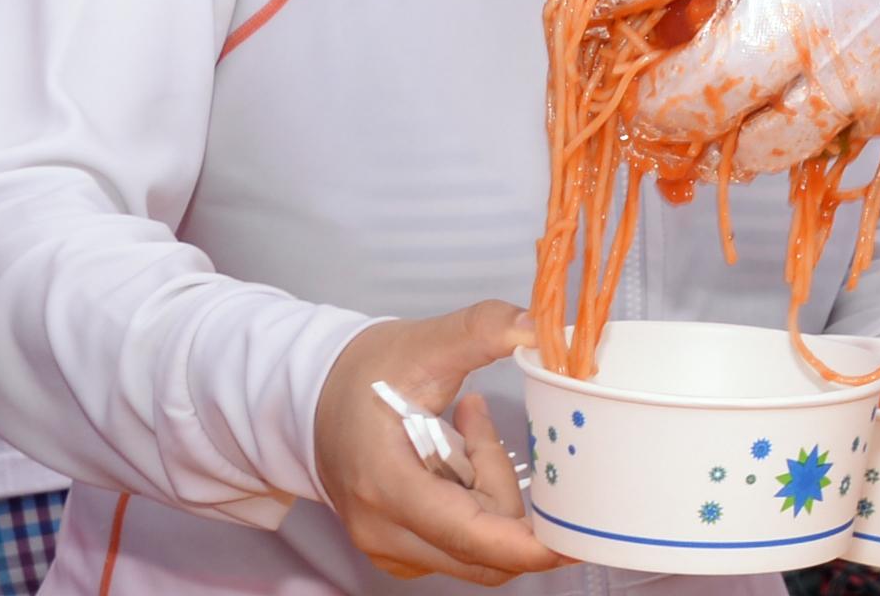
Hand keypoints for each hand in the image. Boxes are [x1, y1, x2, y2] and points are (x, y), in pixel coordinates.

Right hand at [313, 303, 562, 583]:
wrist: (311, 397)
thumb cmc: (363, 372)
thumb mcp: (424, 342)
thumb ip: (485, 328)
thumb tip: (538, 328)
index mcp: (386, 483)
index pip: (466, 533)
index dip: (522, 545)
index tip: (568, 544)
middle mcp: (383, 530)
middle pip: (482, 544)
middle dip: (504, 488)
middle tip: (479, 425)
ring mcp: (387, 548)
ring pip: (475, 549)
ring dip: (488, 493)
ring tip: (461, 434)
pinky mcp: (398, 551)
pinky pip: (459, 548)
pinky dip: (474, 507)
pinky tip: (453, 461)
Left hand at [608, 0, 879, 175]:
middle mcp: (799, 15)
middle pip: (684, 95)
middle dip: (649, 105)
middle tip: (642, 95)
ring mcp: (856, 71)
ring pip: (754, 148)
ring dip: (723, 140)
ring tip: (717, 118)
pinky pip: (834, 142)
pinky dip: (808, 135)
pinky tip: (807, 104)